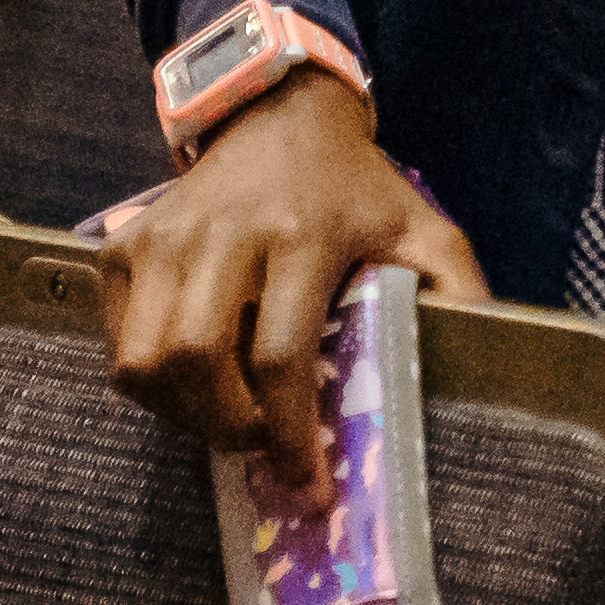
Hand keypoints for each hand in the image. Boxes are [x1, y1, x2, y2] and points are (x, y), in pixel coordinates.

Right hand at [92, 68, 485, 500]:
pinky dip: (149, 382)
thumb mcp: (423, 229)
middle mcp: (224, 233)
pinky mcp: (125, 245)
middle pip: (195, 361)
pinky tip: (195, 382)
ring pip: (143, 361)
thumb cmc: (356, 191)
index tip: (307, 485)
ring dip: (181, 414)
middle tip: (262, 447)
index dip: (289, 433)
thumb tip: (487, 363)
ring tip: (228, 419)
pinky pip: (118, 342)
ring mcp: (164, 237)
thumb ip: (458, 292)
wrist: (281, 118)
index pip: (280, 355)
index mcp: (304, 235)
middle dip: (227, 427)